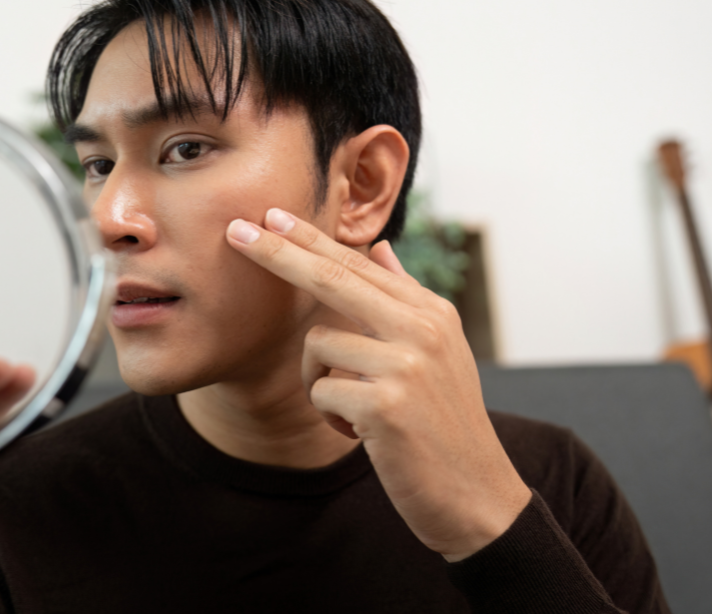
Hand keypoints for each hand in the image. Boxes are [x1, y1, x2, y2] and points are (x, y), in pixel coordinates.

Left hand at [226, 208, 530, 560]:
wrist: (476, 494)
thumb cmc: (445, 422)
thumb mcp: (438, 351)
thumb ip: (405, 297)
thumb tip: (380, 247)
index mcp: (431, 313)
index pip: (357, 266)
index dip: (308, 239)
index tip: (269, 216)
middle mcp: (422, 329)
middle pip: (330, 279)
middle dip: (276, 254)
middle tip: (234, 232)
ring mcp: (405, 365)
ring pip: (317, 347)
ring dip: (321, 383)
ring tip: (357, 411)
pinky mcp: (385, 405)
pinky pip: (320, 392)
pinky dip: (332, 417)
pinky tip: (365, 435)